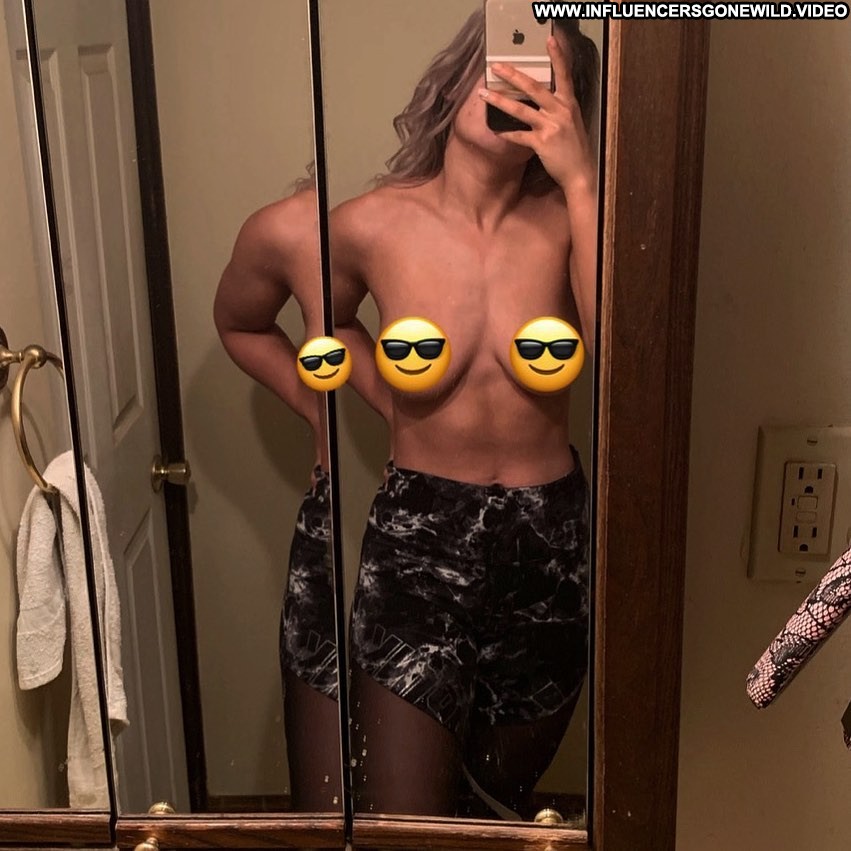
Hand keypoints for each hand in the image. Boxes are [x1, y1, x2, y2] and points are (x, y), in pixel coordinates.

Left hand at [479, 36, 594, 197]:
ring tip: (484, 94)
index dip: (557, 56)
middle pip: (533, 88)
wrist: (580, 173)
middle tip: (496, 66)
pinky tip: (494, 130)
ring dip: (500, 101)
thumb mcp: (572, 122)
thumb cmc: (575, 148)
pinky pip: (518, 136)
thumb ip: (559, 108)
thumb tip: (542, 99)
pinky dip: (505, 133)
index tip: (549, 39)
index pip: (564, 74)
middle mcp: (560, 111)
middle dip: (513, 75)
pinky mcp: (541, 143)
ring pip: (521, 110)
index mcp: (569, 103)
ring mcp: (551, 127)